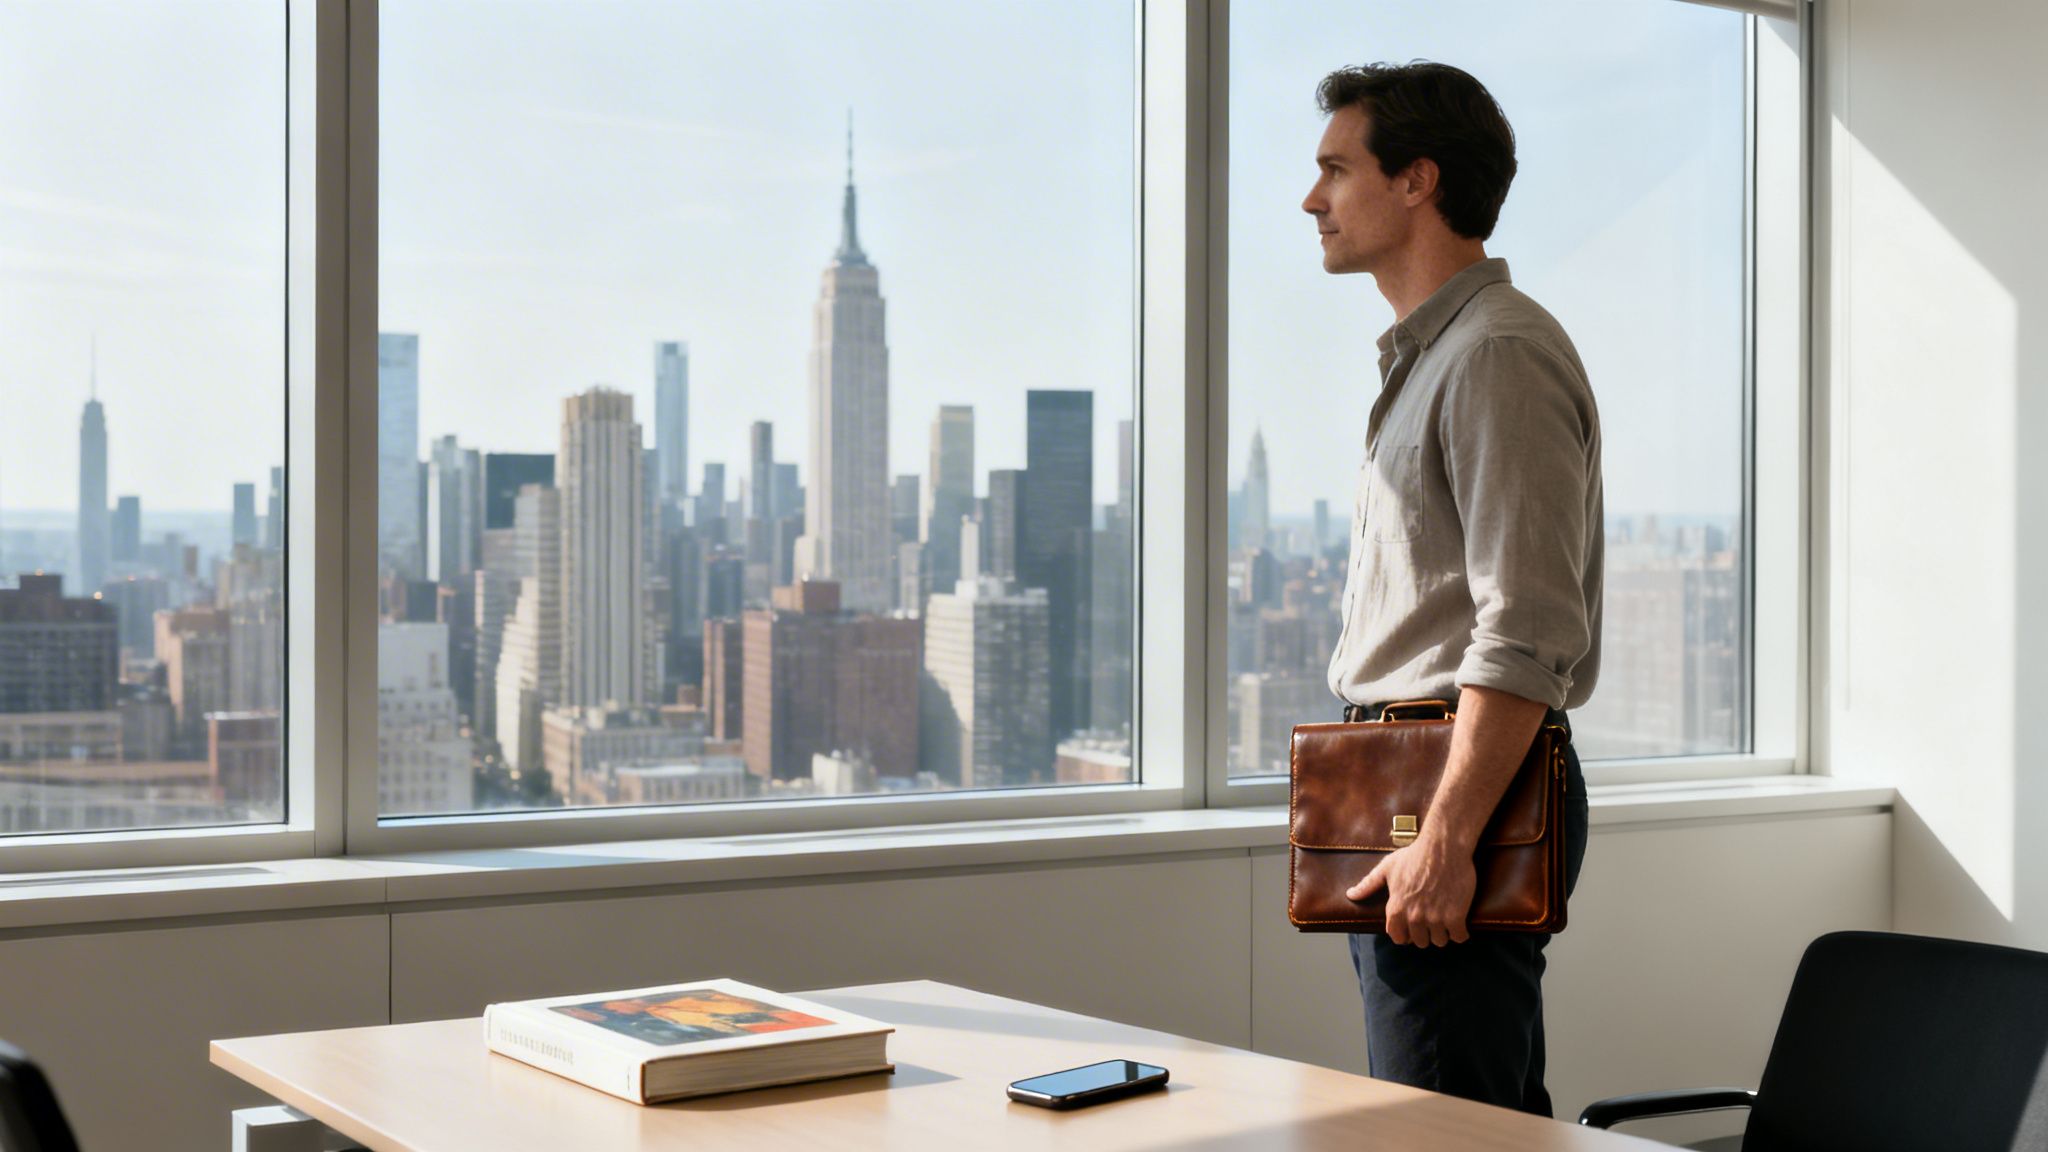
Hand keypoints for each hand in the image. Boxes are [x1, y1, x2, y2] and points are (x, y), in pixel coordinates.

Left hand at [1346, 838, 1477, 946]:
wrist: (1444, 847)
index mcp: (1396, 909)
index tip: (1413, 928)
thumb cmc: (1414, 855)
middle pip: (1420, 942)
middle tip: (1432, 920)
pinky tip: (1459, 922)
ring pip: (1439, 941)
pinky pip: (1459, 937)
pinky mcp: (1455, 916)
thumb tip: (1350, 895)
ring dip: (1443, 933)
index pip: (1398, 937)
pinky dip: (1461, 932)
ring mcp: (1435, 918)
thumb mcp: (1387, 868)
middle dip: (1426, 933)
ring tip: (1445, 920)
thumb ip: (1368, 885)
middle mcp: (1414, 917)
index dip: (1405, 934)